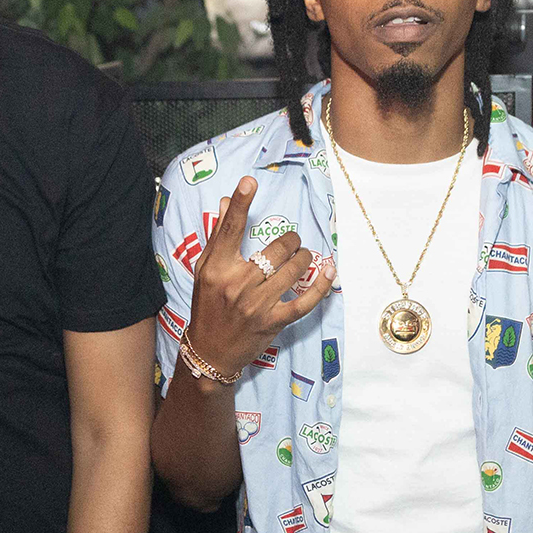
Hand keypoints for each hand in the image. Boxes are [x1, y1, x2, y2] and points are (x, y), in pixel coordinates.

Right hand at [181, 177, 333, 378]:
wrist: (210, 350)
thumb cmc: (207, 306)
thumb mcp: (205, 270)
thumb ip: (218, 236)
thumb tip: (229, 202)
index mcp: (217, 268)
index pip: (230, 229)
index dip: (241, 204)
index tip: (250, 182)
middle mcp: (236, 284)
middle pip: (274, 250)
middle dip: (290, 241)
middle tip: (292, 242)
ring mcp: (256, 304)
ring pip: (292, 271)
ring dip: (304, 258)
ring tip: (304, 256)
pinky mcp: (273, 322)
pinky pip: (304, 301)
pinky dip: (321, 286)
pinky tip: (328, 272)